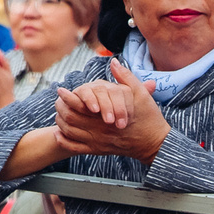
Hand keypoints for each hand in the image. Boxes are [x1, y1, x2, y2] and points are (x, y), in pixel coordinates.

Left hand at [54, 60, 170, 162]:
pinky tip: (59, 132)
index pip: (80, 105)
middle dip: (61, 108)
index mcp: (107, 115)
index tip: (61, 90)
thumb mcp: (141, 94)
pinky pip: (75, 148)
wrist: (155, 143)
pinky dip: (64, 140)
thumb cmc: (149, 117)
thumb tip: (113, 62)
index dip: (68, 97)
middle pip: (70, 119)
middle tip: (58, 100)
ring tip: (58, 112)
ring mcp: (98, 142)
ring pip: (70, 132)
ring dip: (61, 122)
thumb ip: (126, 77)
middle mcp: (100, 130)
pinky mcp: (98, 150)